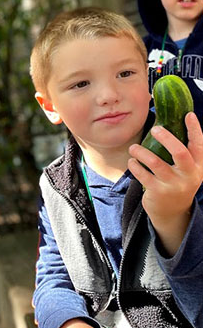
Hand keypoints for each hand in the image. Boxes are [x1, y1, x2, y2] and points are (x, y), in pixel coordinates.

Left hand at [128, 112, 202, 254]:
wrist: (172, 212)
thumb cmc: (177, 182)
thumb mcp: (186, 170)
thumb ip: (181, 152)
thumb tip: (167, 124)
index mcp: (197, 167)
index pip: (198, 145)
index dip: (195, 129)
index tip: (188, 114)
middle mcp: (188, 176)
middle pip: (179, 152)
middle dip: (166, 138)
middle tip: (154, 128)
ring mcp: (173, 185)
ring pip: (155, 162)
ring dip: (141, 152)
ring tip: (133, 147)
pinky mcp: (158, 192)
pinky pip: (142, 174)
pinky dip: (134, 165)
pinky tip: (131, 161)